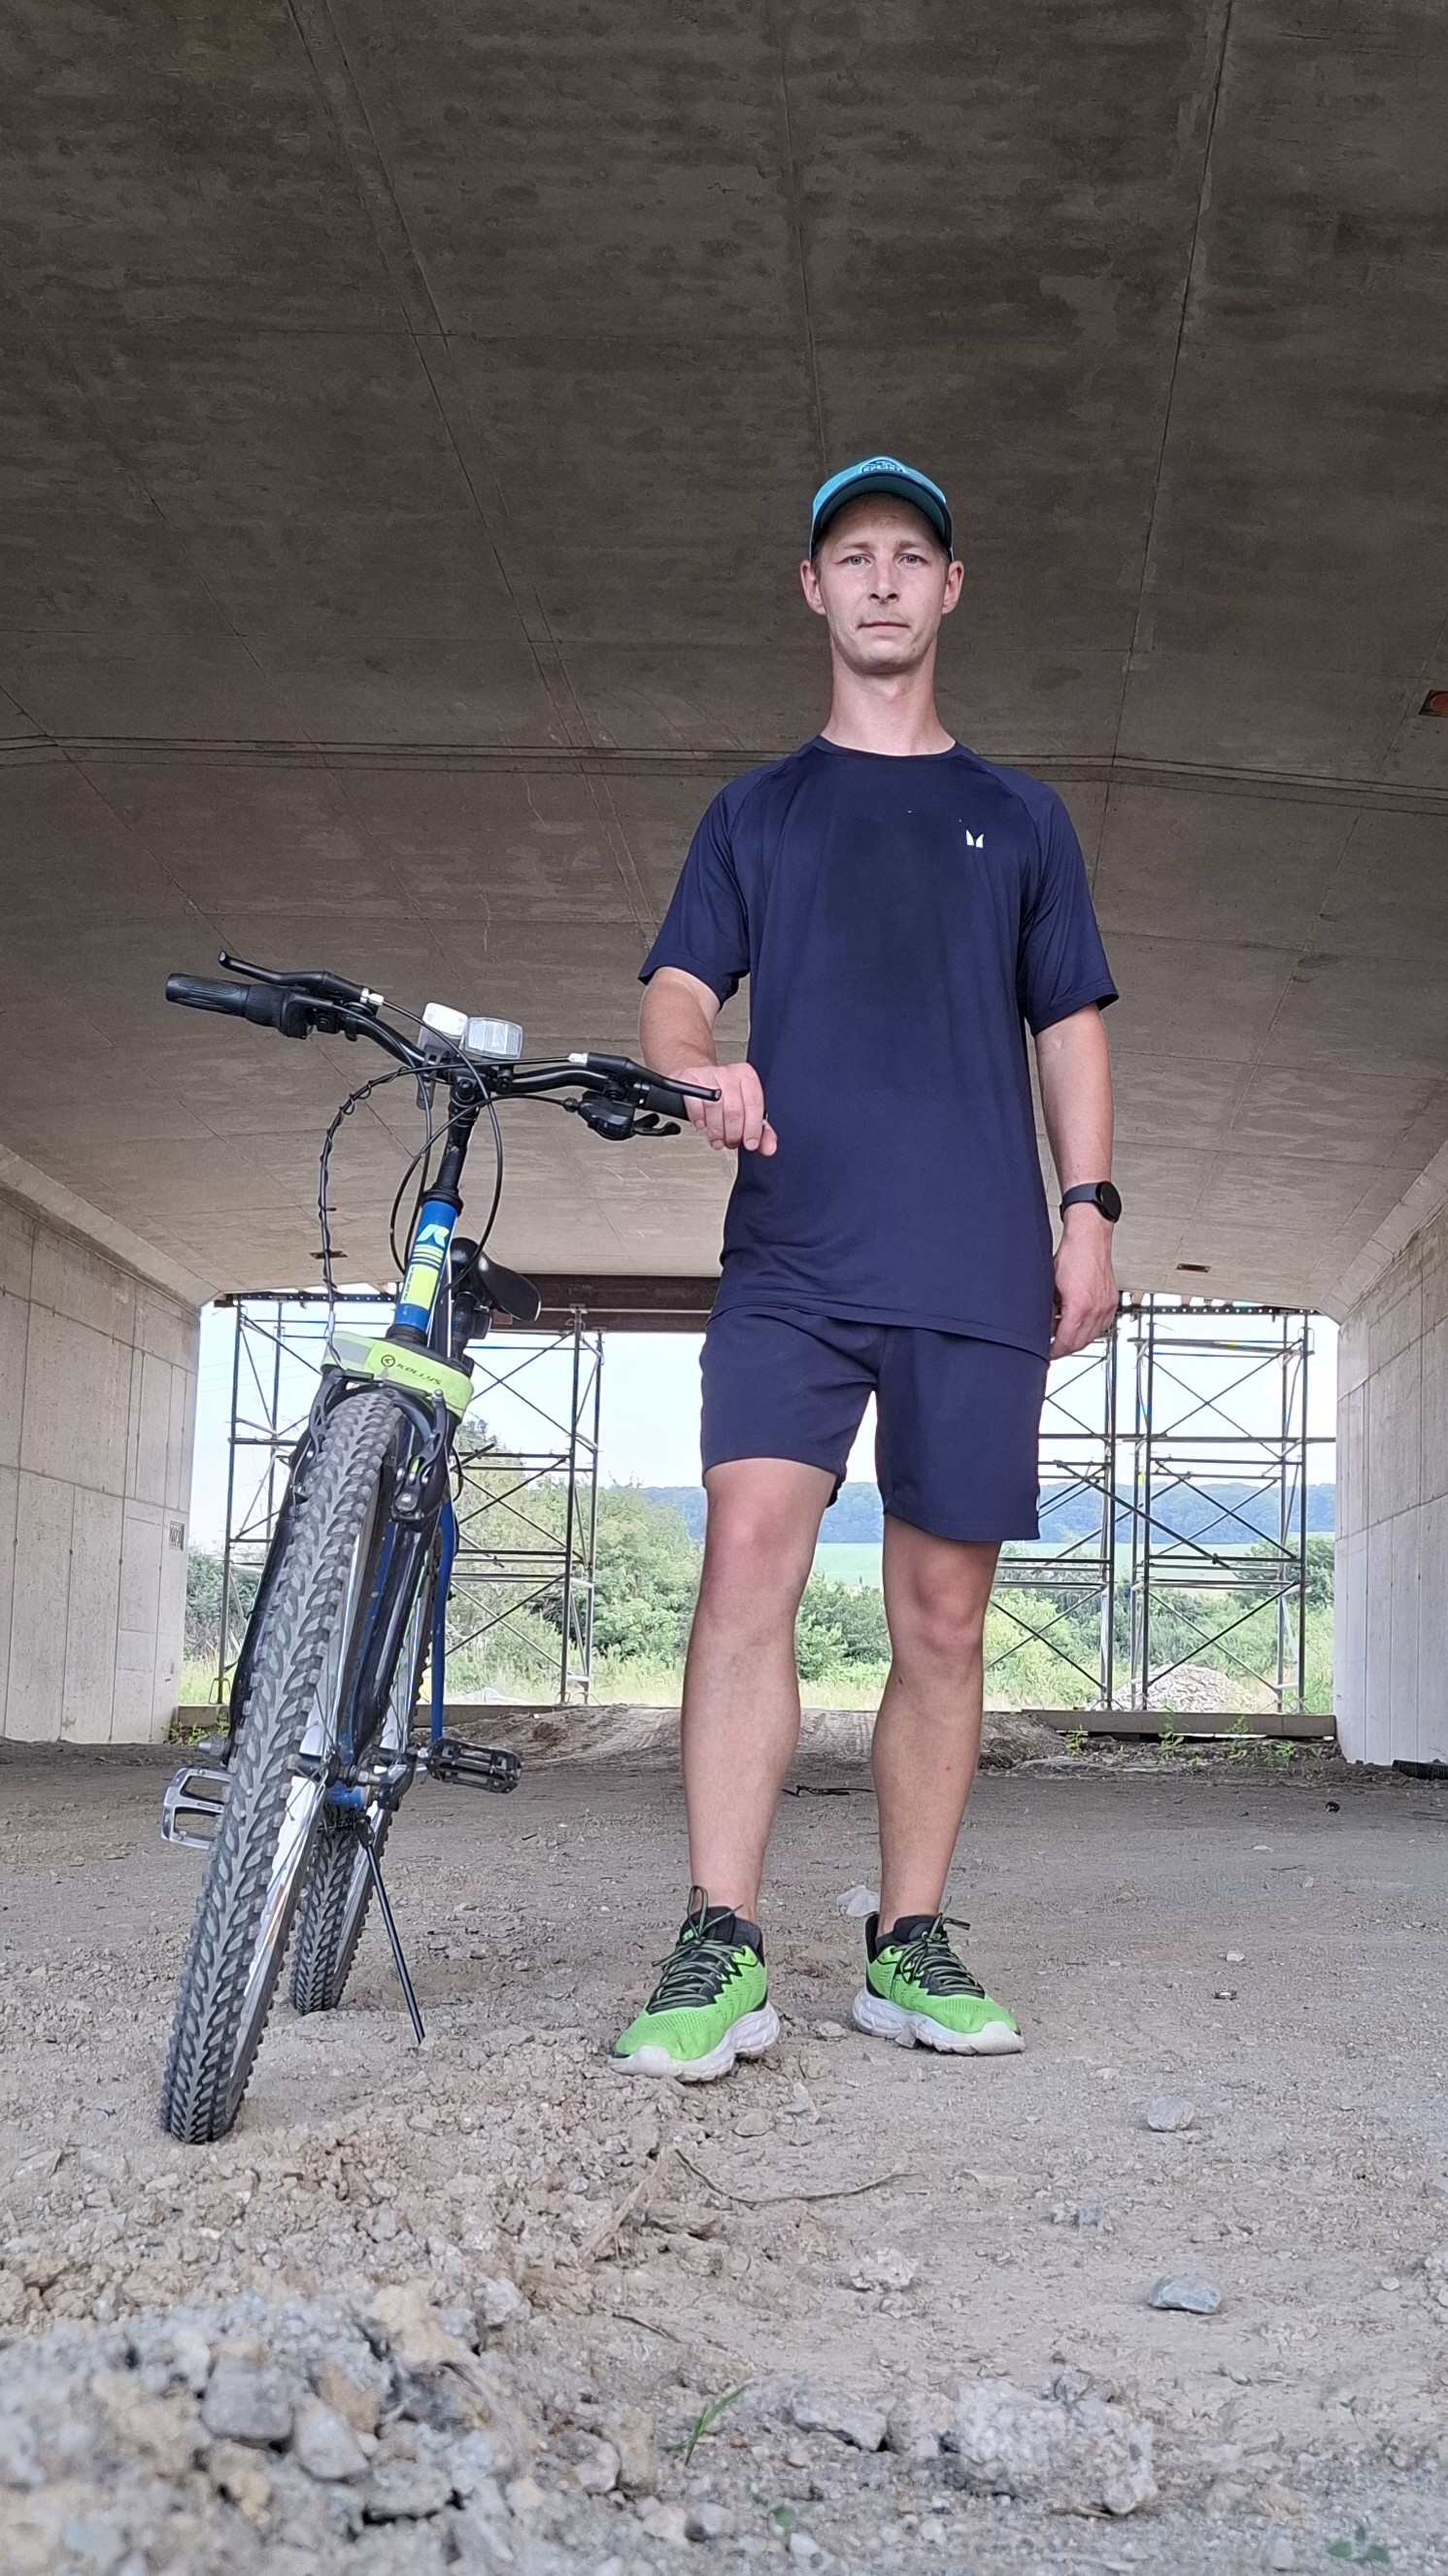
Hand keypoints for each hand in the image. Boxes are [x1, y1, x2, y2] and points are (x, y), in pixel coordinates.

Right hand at [672, 1059, 776, 1153]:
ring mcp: (708, 1075)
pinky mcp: (690, 1080)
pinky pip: (696, 1105)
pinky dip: (699, 1120)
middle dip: (733, 1134)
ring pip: (715, 1108)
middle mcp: (729, 1073)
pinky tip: (703, 1124)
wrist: (697, 1081)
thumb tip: (769, 1148)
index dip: (752, 1128)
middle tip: (730, 1142)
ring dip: (716, 1131)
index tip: (750, 1144)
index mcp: (747, 1076)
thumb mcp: (746, 1111)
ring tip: (717, 1139)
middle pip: (734, 1109)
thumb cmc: (724, 1097)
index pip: (753, 1103)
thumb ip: (760, 1130)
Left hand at [1050, 1210, 1117, 1357]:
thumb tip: (1043, 1326)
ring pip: (1092, 1336)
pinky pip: (1102, 1326)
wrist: (1090, 1238)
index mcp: (1079, 1306)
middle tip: (1053, 1347)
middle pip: (1080, 1343)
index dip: (1054, 1352)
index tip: (1047, 1354)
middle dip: (1065, 1348)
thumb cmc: (1072, 1255)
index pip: (1066, 1342)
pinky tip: (1079, 1325)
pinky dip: (1090, 1330)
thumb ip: (1047, 1310)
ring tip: (1064, 1334)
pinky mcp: (1111, 1302)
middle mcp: (1096, 1309)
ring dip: (1077, 1340)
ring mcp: (1106, 1306)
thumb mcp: (1050, 1285)